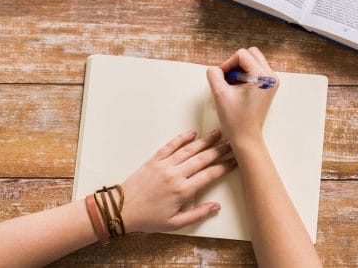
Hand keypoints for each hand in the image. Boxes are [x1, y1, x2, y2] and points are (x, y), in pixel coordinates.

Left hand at [120, 129, 235, 232]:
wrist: (122, 209)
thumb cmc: (148, 219)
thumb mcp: (175, 223)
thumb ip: (197, 214)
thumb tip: (216, 206)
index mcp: (183, 191)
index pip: (210, 175)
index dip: (225, 167)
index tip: (235, 161)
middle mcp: (175, 174)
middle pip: (203, 158)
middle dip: (219, 150)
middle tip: (231, 144)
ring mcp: (164, 165)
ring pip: (189, 149)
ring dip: (204, 141)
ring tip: (217, 134)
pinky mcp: (154, 160)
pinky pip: (170, 145)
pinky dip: (182, 138)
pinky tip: (192, 133)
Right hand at [206, 47, 278, 151]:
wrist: (246, 137)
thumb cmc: (235, 119)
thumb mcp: (219, 93)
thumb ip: (214, 74)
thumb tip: (215, 68)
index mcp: (263, 77)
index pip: (241, 55)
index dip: (227, 64)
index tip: (220, 78)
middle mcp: (271, 77)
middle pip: (250, 53)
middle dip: (235, 63)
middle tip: (226, 80)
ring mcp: (271, 81)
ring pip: (252, 60)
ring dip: (239, 69)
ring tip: (231, 85)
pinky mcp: (268, 86)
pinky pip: (255, 70)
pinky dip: (244, 74)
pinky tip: (237, 88)